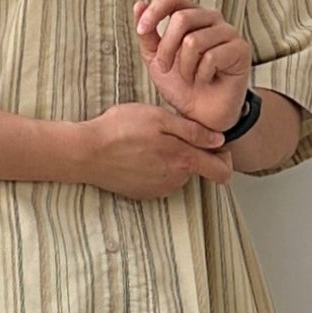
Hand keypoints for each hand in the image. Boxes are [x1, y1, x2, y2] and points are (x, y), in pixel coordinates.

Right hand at [79, 102, 234, 197]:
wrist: (87, 153)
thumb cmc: (120, 130)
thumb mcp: (159, 118)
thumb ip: (192, 131)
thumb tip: (219, 141)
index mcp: (183, 160)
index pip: (222, 171)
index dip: (224, 157)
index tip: (214, 144)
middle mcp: (175, 180)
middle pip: (197, 169)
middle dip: (191, 152)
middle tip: (170, 133)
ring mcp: (158, 190)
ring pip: (178, 174)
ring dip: (171, 159)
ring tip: (149, 142)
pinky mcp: (143, 194)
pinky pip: (160, 181)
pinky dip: (155, 168)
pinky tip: (139, 154)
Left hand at [133, 0, 252, 133]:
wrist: (201, 115)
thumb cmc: (182, 86)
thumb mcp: (156, 60)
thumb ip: (148, 35)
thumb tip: (139, 5)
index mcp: (192, 15)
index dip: (155, 10)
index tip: (141, 30)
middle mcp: (212, 18)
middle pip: (181, 18)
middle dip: (166, 48)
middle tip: (165, 68)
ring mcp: (229, 32)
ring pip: (194, 40)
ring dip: (185, 66)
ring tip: (190, 77)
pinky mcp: (241, 50)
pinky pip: (212, 57)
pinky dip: (202, 75)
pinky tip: (206, 81)